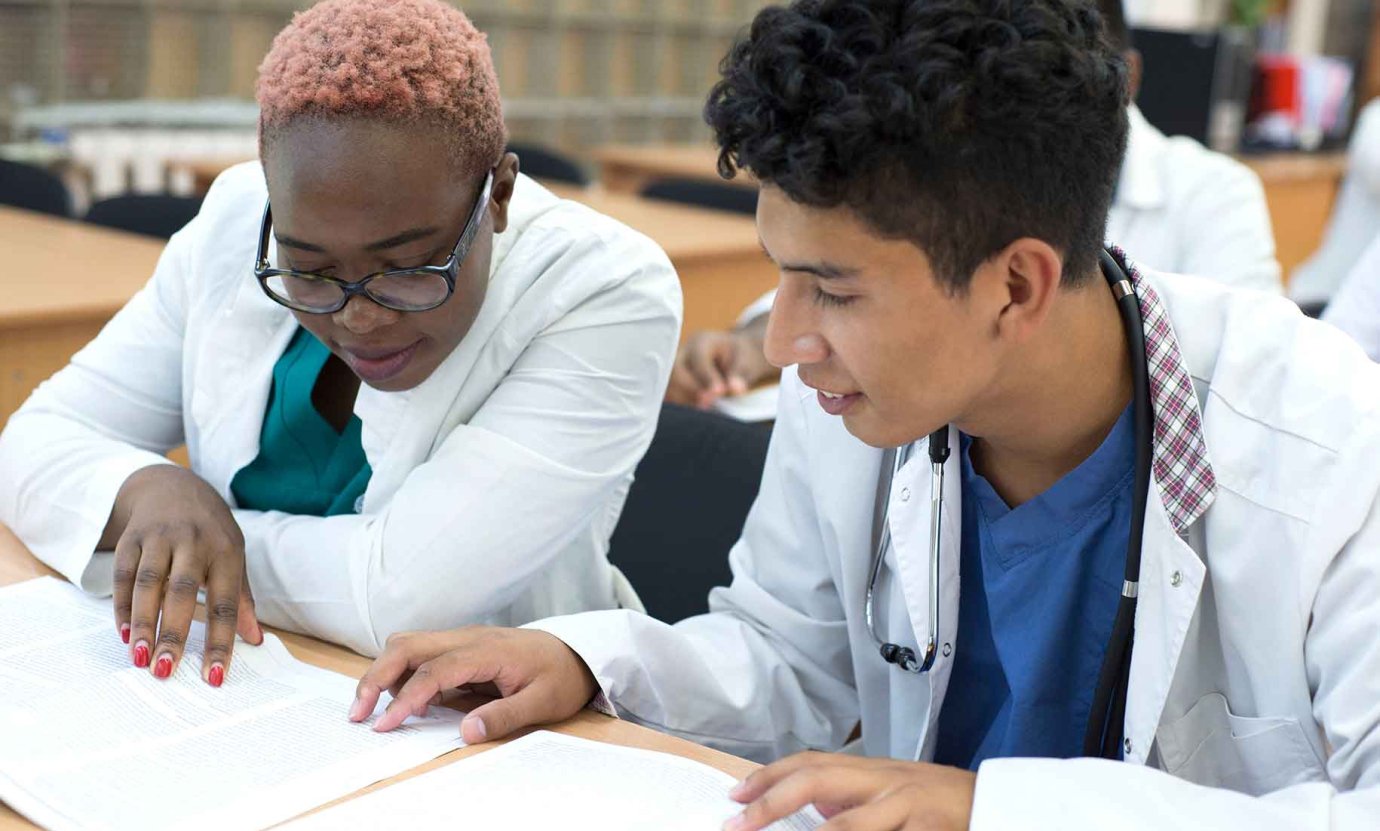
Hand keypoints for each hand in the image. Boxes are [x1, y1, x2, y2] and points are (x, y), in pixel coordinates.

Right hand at [104, 465, 262, 685]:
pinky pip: (124, 575)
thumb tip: (255, 641)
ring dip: (143, 623)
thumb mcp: (235, 557)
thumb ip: (242, 599)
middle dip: (174, 633)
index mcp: (227, 552)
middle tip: (165, 670)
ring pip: (148, 583)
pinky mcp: (132, 537)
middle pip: (183, 592)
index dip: (221, 640)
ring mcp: (160, 537)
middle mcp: (194, 542)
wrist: (174, 486)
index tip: (213, 676)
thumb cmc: (211, 532)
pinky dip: (123, 606)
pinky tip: (124, 633)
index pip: (227, 603)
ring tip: (139, 658)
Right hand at [351, 626, 597, 742]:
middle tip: (358, 713)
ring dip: (385, 673)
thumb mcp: (542, 702)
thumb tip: (465, 733)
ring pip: (408, 645)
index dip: (406, 698)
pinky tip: (403, 702)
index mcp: (487, 650)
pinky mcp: (459, 648)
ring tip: (375, 711)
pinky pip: (420, 655)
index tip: (385, 726)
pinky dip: (401, 674)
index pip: (434, 670)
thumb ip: (504, 717)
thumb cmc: (560, 676)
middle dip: (376, 676)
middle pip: (407, 645)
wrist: (576, 652)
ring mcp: (461, 639)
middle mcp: (467, 638)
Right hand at [666, 316, 776, 409]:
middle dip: (690, 390)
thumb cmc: (741, 358)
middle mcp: (683, 352)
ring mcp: (674, 368)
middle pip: (675, 371)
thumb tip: (734, 389)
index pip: (698, 359)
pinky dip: (679, 405)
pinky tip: (693, 412)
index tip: (719, 392)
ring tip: (703, 409)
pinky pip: (668, 395)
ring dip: (683, 400)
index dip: (706, 377)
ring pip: (667, 385)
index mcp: (702, 341)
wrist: (734, 358)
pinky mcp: (672, 384)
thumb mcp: (747, 362)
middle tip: (707, 404)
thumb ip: (740, 375)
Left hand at [725, 752, 975, 830]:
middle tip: (738, 823)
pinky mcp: (930, 829)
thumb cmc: (942, 805)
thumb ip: (855, 800)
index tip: (735, 796)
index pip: (809, 765)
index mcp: (872, 771)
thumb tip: (811, 812)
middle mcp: (885, 782)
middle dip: (772, 802)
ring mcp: (907, 805)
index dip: (769, 778)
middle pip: (817, 781)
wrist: (999, 805)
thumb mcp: (894, 794)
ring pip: (849, 825)